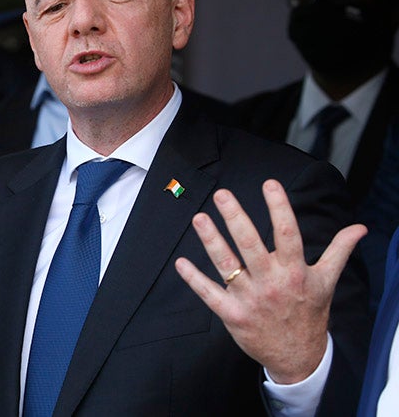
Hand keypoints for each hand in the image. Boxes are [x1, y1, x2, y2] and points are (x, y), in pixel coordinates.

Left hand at [174, 179, 365, 383]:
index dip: (279, 208)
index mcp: (294, 271)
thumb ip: (339, 250)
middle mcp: (271, 282)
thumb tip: (359, 228)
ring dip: (211, 241)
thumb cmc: (309, 312)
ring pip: (227, 264)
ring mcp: (250, 299)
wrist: (299, 356)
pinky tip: (181, 263)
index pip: (287, 234)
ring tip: (199, 218)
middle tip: (222, 195)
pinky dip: (194, 279)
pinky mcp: (233, 315)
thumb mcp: (327, 280)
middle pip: (250, 245)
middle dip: (235, 218)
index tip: (269, 184)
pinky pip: (210, 294)